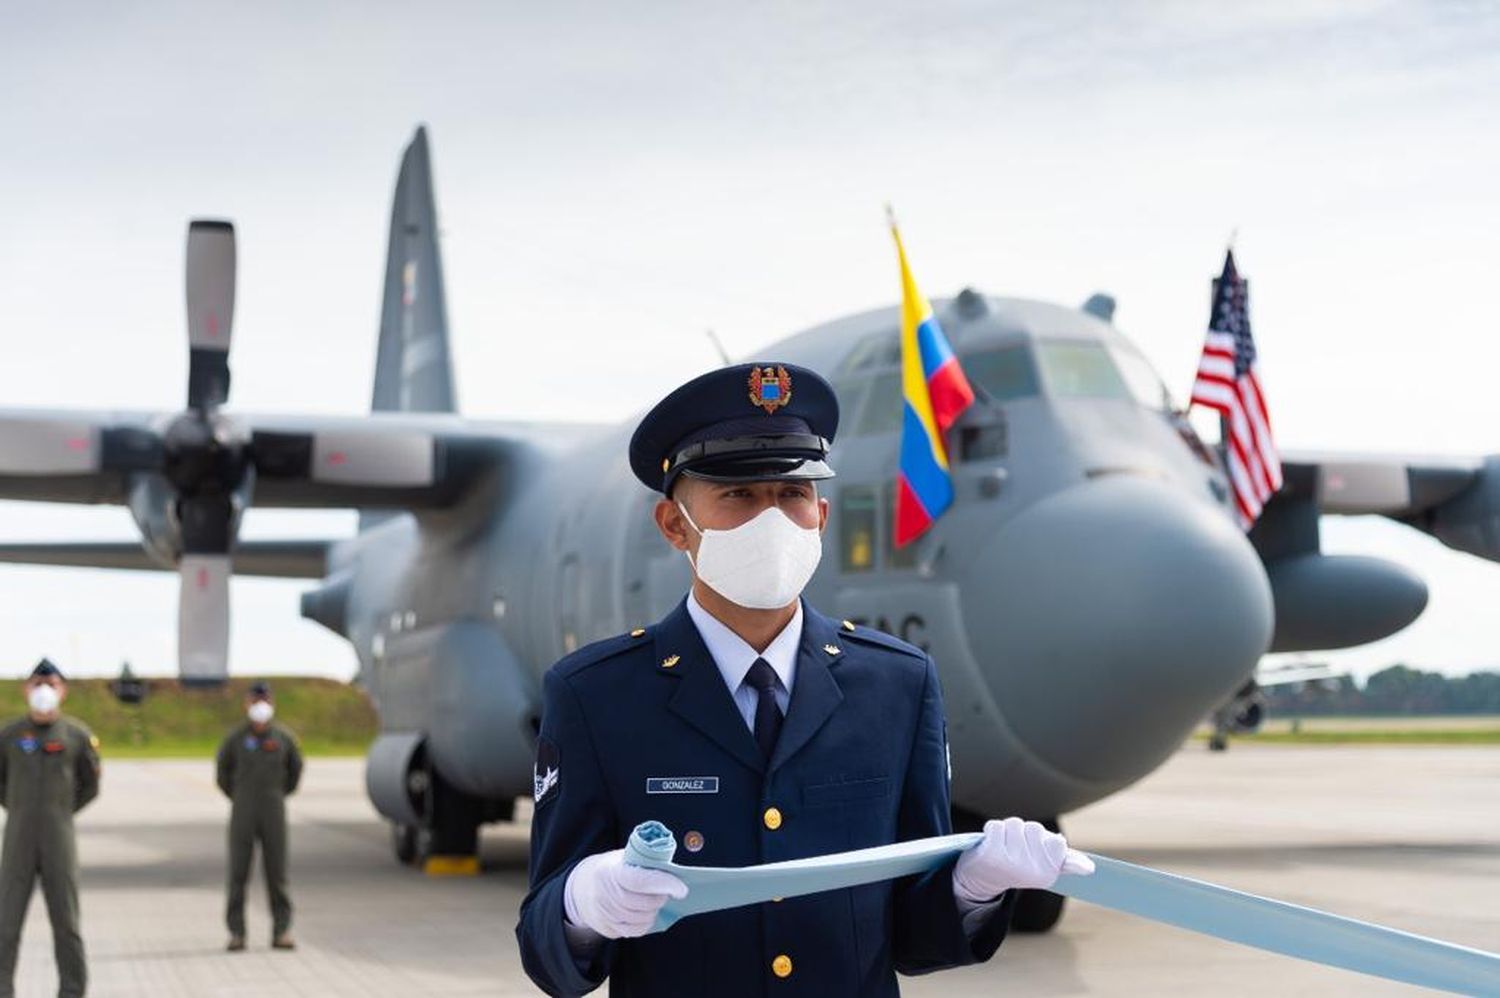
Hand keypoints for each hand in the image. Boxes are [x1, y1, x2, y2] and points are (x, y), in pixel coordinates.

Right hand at [563, 848, 688, 938]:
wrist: (581, 888)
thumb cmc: (611, 869)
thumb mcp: (624, 857)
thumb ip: (645, 862)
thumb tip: (673, 870)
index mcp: (611, 871)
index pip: (640, 881)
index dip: (664, 884)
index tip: (682, 889)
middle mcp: (604, 894)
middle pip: (642, 904)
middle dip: (660, 898)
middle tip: (666, 892)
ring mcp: (604, 914)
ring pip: (640, 919)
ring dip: (654, 911)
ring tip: (655, 901)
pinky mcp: (606, 928)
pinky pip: (634, 931)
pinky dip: (646, 923)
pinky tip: (646, 913)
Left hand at [953, 817, 1093, 903]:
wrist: (983, 880)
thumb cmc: (1018, 867)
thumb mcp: (1044, 867)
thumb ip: (1066, 862)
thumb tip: (1089, 867)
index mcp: (1048, 873)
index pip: (1057, 841)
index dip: (1043, 841)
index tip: (1034, 853)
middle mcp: (1031, 871)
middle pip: (1034, 828)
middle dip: (1024, 833)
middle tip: (1015, 849)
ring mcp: (1011, 863)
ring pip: (1014, 824)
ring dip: (1007, 831)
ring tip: (1003, 846)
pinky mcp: (991, 854)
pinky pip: (996, 826)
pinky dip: (992, 830)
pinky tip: (990, 844)